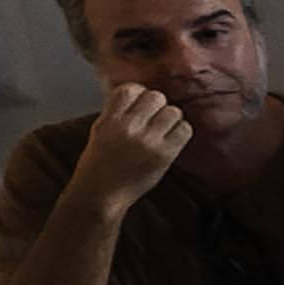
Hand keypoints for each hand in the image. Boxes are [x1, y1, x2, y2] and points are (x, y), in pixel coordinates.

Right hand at [65, 82, 194, 210]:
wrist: (101, 195)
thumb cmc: (99, 163)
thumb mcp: (100, 130)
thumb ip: (116, 111)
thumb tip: (136, 91)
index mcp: (109, 120)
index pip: (130, 89)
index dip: (139, 93)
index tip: (140, 104)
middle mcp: (128, 128)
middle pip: (156, 97)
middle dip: (157, 106)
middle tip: (153, 119)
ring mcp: (148, 141)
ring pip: (174, 111)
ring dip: (171, 119)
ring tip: (162, 130)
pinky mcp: (164, 155)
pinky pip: (185, 130)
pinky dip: (181, 132)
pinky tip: (171, 140)